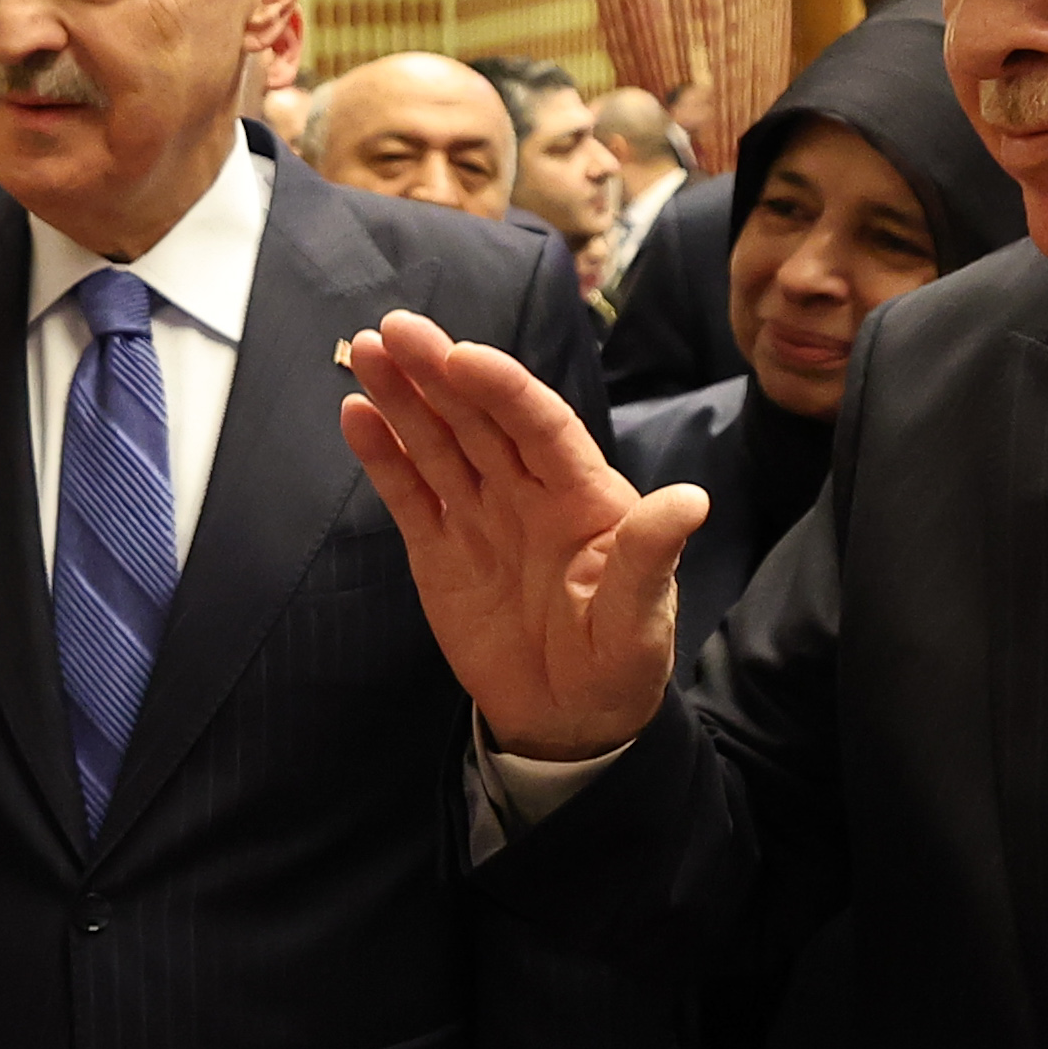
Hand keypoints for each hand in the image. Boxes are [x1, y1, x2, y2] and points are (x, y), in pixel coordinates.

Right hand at [338, 308, 702, 761]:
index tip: (462, 358)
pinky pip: (408, 492)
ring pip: (438, 443)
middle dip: (438, 372)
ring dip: (403, 397)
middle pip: (479, 418)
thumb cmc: (618, 666)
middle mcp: (529, 492)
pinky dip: (383, 455)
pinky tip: (356, 414)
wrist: (568, 719)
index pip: (540, 427)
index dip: (503, 390)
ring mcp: (480, 516)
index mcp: (584, 497)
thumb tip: (690, 500)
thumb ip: (649, 558)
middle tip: (395, 329)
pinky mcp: (440, 548)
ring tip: (364, 351)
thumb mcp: (641, 622)